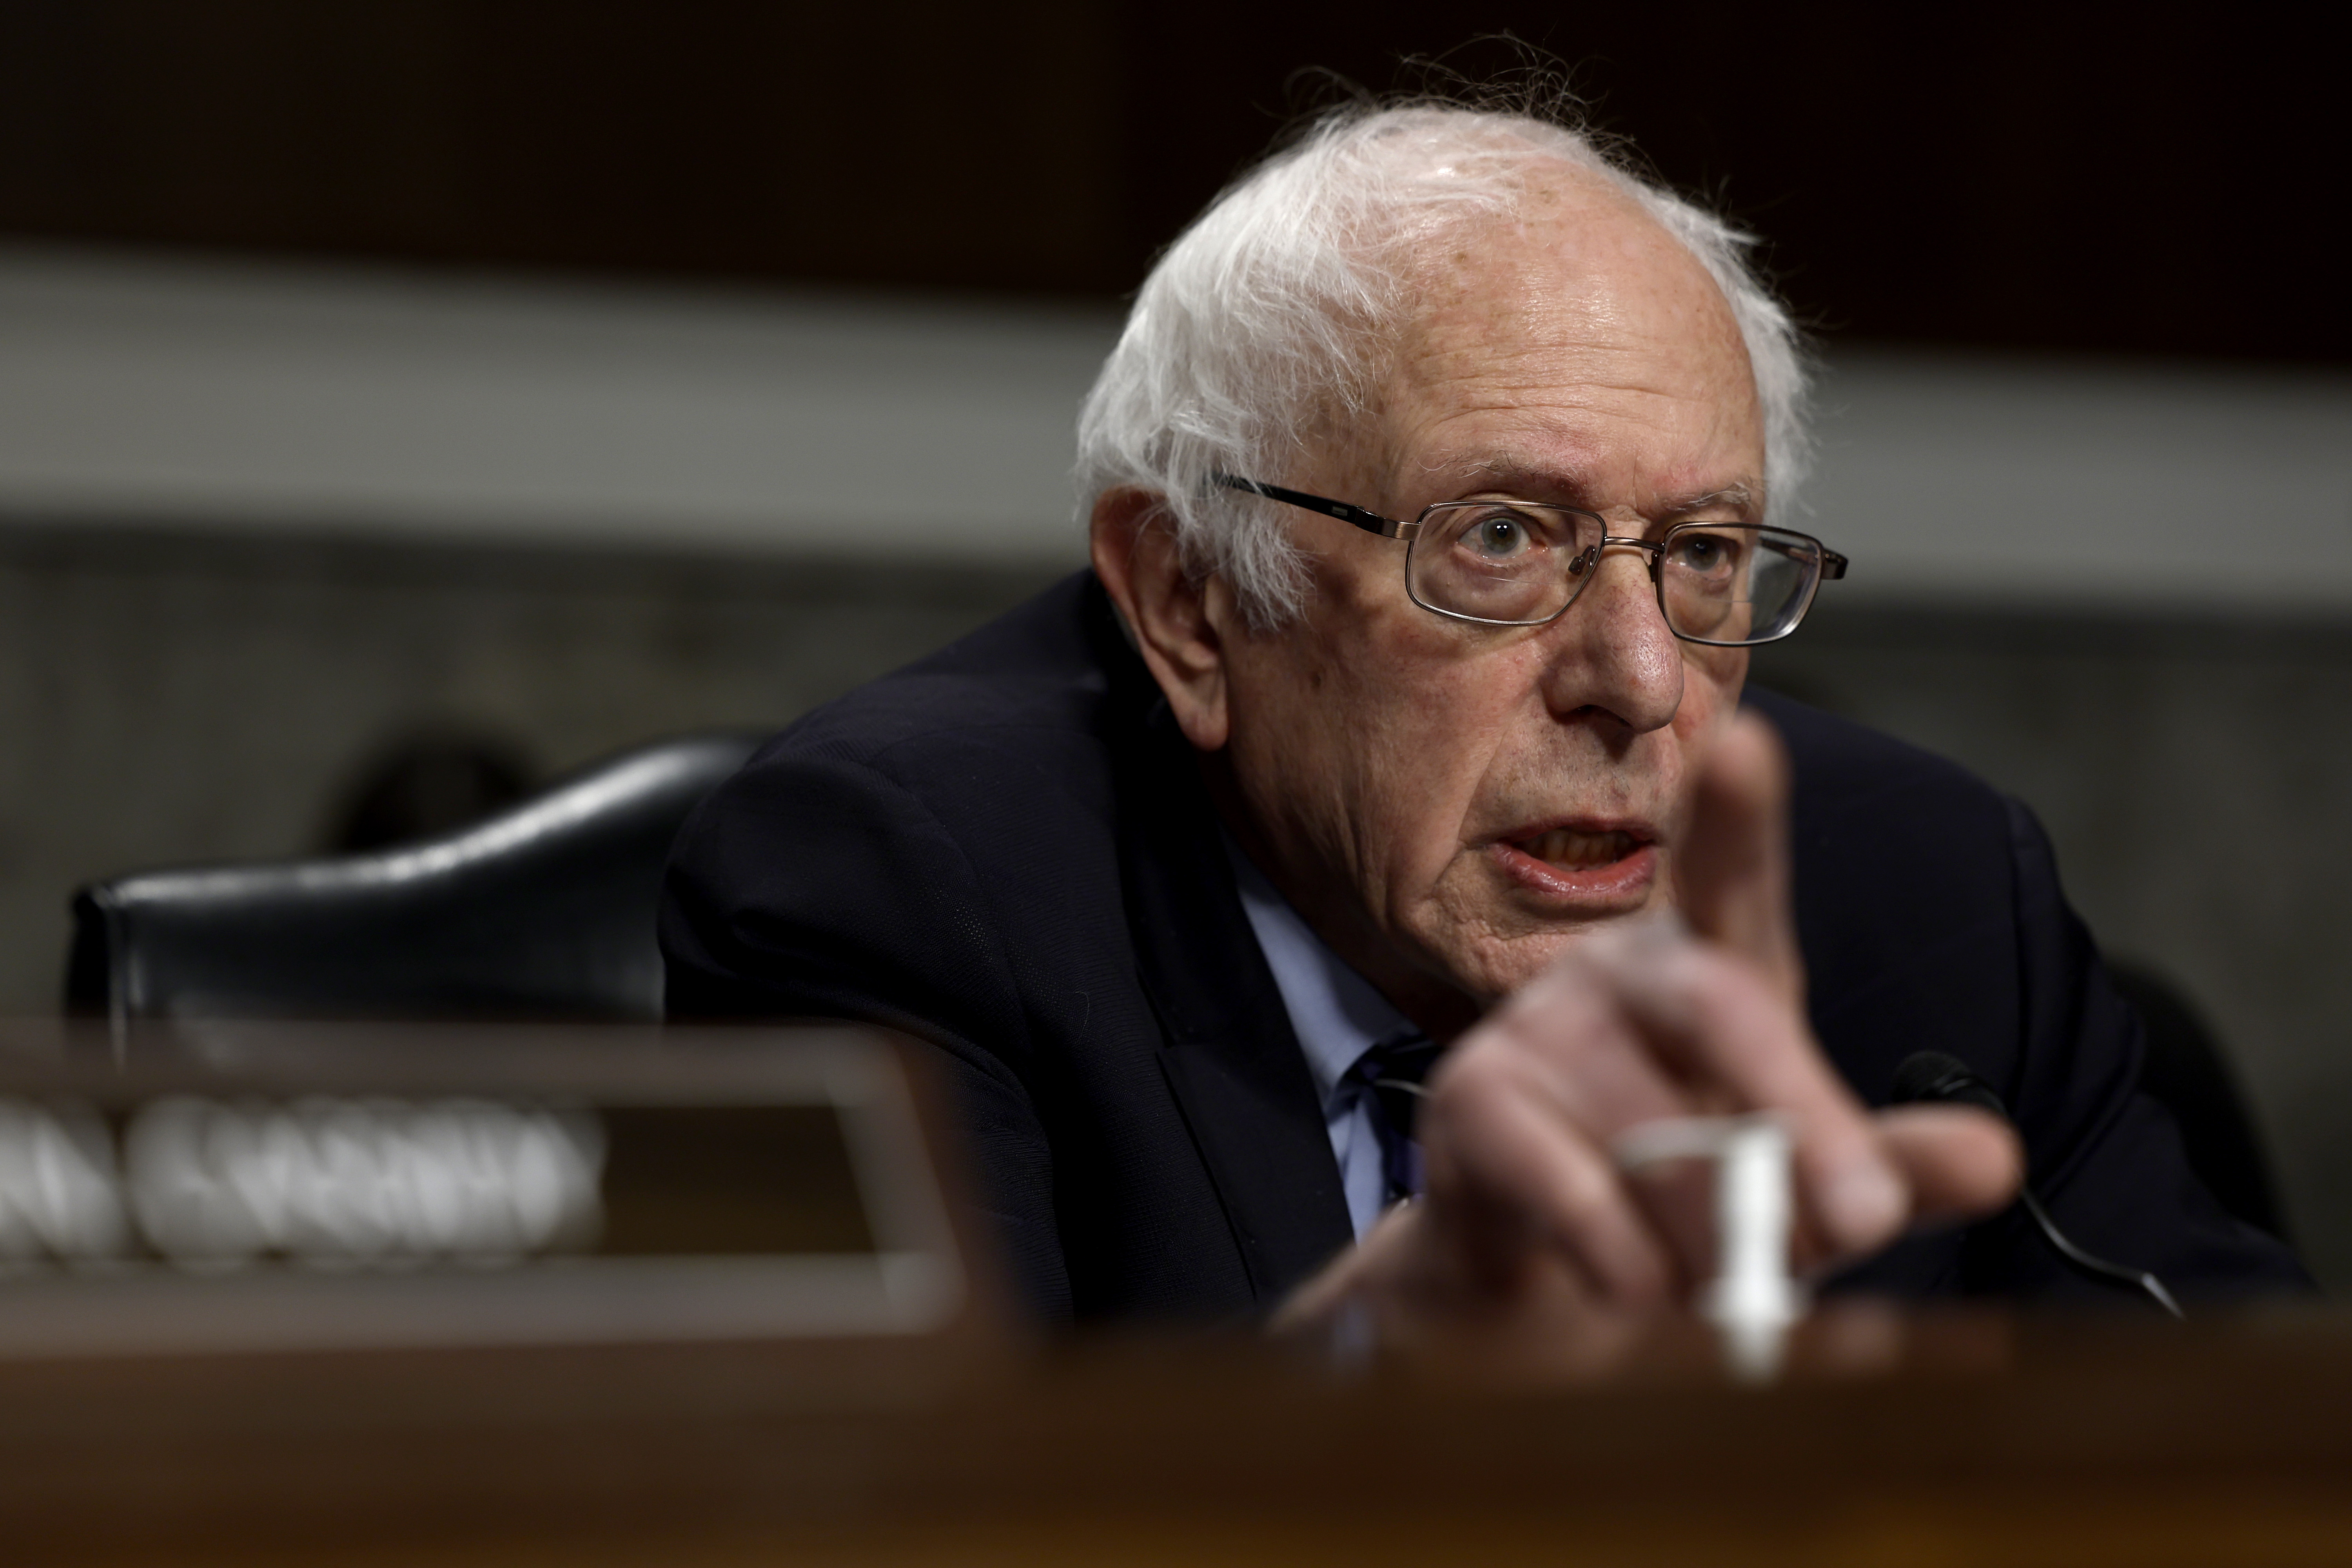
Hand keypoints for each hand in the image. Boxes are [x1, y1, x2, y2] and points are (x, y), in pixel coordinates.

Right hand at [1275, 713, 2022, 1337]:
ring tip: (1723, 1290)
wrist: (1543, 1279)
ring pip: (1654, 1129)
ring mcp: (1535, 1029)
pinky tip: (1640, 1294)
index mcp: (1706, 964)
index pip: (1729, 875)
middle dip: (1798, 1114)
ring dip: (1711, 1237)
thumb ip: (1889, 1162)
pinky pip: (1573, 1192)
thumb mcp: (1801, 1180)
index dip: (1737, 813)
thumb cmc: (1683, 1197)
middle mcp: (1616, 972)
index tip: (1746, 747)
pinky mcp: (1471, 1103)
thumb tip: (1994, 1155)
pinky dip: (1629, 1268)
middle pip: (1719, 1005)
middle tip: (1864, 1216)